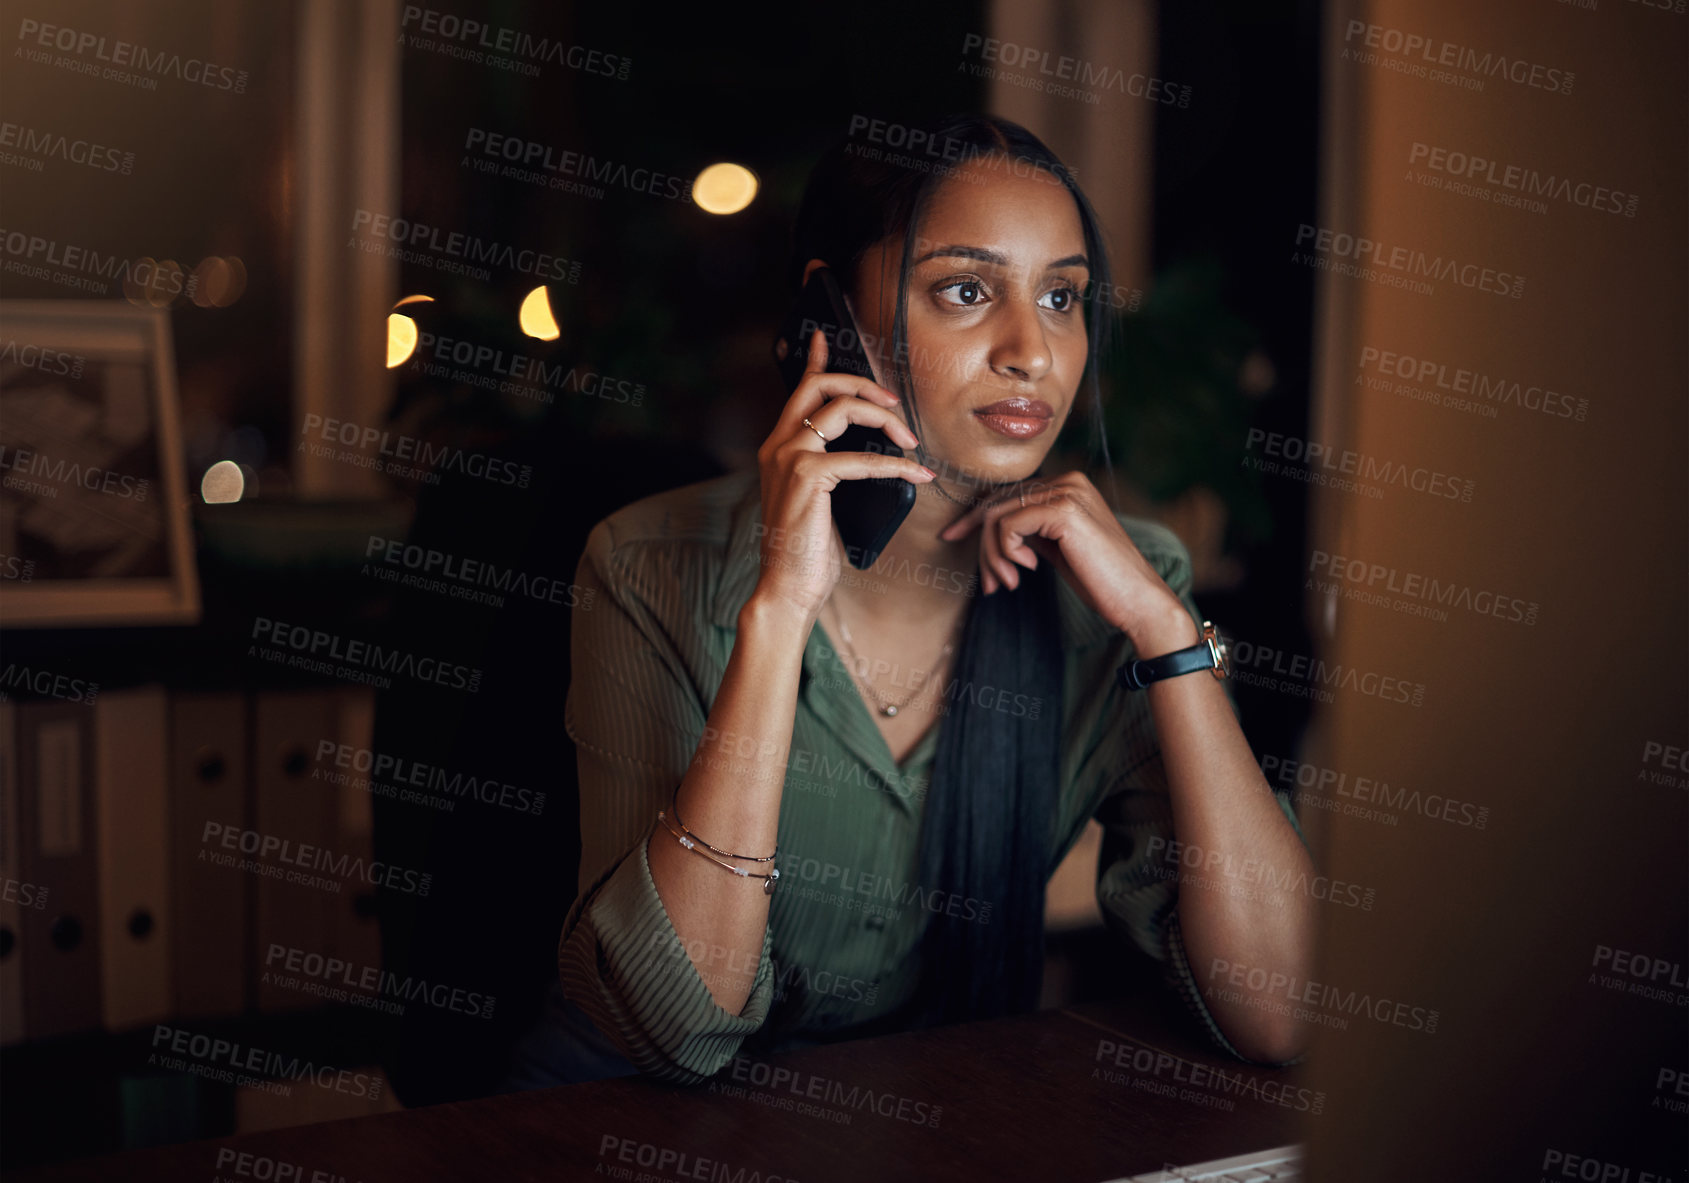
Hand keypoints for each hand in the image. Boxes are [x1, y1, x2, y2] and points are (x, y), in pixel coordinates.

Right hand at [751, 329, 934, 625]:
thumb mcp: (820, 500)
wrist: (789, 588)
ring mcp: (789, 459)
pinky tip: (915, 476)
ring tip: (909, 440)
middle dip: (862, 382)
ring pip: (841, 409)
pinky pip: (860, 458)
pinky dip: (894, 465)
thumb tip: (869, 450)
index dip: (815, 360)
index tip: (827, 338)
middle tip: (894, 402)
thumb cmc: (808, 550)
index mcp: (779, 448)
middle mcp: (778, 446)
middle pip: (819, 385)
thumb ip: (831, 468)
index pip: (798, 390)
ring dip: (885, 418)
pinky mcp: (806, 478)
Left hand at [937, 471, 1192, 649]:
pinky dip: (1006, 551)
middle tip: (988, 584)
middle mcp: (1067, 480)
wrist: (1138, 600)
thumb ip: (1030, 531)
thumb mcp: (1057, 548)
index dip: (974, 518)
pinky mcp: (1063, 510)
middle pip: (997, 503)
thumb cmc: (1101, 581)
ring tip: (1006, 584)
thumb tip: (991, 530)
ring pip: (998, 515)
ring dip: (992, 556)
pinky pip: (1009, 525)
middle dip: (982, 547)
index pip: (1007, 494)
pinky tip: (1026, 570)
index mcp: (1068, 485)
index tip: (951, 538)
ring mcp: (1066, 491)